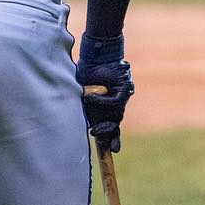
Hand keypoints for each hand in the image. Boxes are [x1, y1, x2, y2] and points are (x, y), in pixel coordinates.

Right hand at [76, 34, 134, 152]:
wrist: (96, 53)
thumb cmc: (87, 70)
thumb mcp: (83, 92)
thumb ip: (85, 106)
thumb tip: (79, 120)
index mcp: (106, 105)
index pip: (111, 125)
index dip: (112, 138)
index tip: (114, 151)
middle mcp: (116, 103)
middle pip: (115, 124)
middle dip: (110, 136)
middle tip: (105, 145)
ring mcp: (122, 96)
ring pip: (116, 116)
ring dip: (103, 122)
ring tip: (91, 122)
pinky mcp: (125, 89)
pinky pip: (115, 102)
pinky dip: (102, 101)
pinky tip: (90, 96)